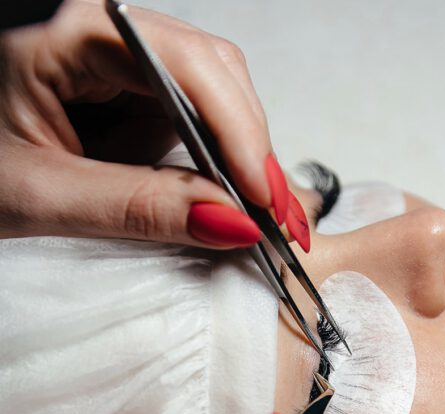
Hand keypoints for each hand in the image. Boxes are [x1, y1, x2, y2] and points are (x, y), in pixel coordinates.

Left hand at [0, 0, 300, 247]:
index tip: (263, 198)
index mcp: (67, 31)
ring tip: (245, 216)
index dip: (237, 131)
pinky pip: (186, 120)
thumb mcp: (42, 194)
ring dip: (230, 162)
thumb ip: (137, 207)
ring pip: (209, 99)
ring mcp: (117, 62)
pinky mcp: (125, 92)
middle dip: (246, 150)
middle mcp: (101, 33)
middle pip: (211, 73)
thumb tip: (229, 222)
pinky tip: (213, 196)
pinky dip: (207, 164)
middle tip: (271, 218)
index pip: (183, 64)